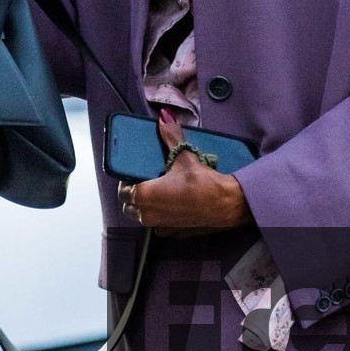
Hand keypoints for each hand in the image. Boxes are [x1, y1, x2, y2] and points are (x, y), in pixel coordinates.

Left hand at [127, 108, 250, 233]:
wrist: (226, 204)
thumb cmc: (202, 182)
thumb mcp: (184, 156)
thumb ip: (170, 137)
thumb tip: (164, 117)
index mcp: (143, 195)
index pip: (122, 191)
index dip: (126, 181)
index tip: (134, 174)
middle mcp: (147, 214)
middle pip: (129, 207)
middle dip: (134, 196)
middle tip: (146, 182)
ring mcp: (160, 226)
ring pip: (143, 217)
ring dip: (146, 208)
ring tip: (160, 194)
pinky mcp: (173, 233)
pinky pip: (159, 226)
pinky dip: (161, 218)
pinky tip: (173, 207)